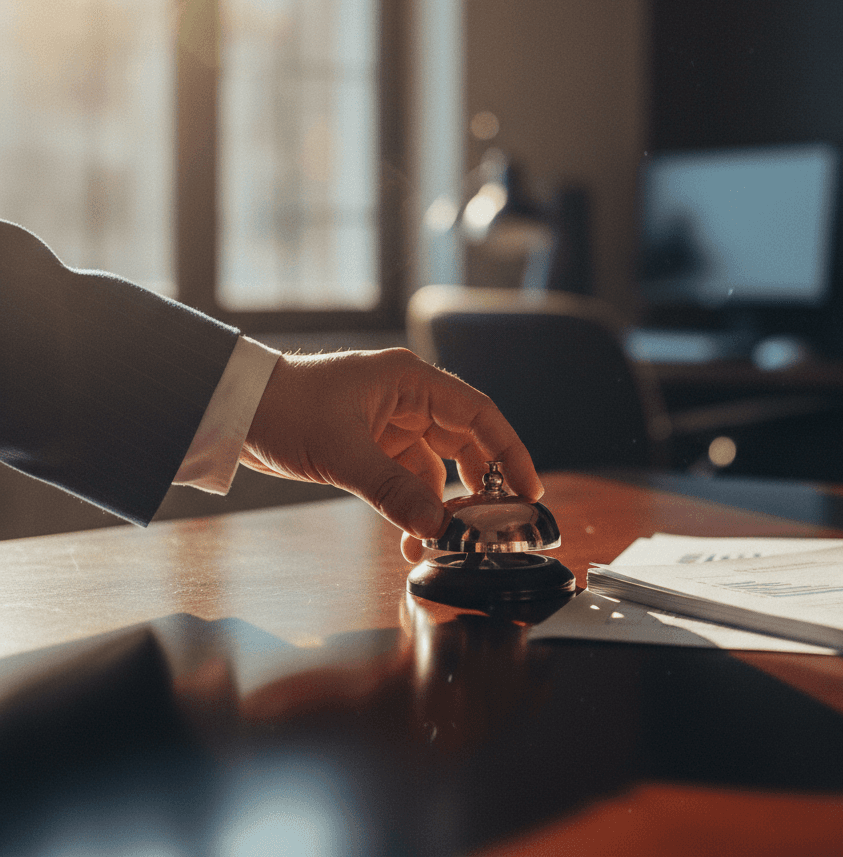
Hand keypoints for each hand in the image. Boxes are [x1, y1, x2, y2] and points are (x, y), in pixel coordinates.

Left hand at [240, 348, 541, 539]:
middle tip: (493, 525)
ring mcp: (391, 424)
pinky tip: (411, 539)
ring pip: (436, 468)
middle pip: (464, 443)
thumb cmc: (284, 408)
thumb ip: (394, 491)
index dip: (510, 451)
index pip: (478, 414)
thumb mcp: (342, 453)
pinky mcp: (373, 447)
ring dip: (441, 505)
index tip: (528, 490)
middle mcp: (408, 399)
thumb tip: (438, 528)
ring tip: (444, 541)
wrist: (234, 410)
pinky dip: (413, 508)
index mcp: (410, 381)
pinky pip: (408, 480)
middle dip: (480, 486)